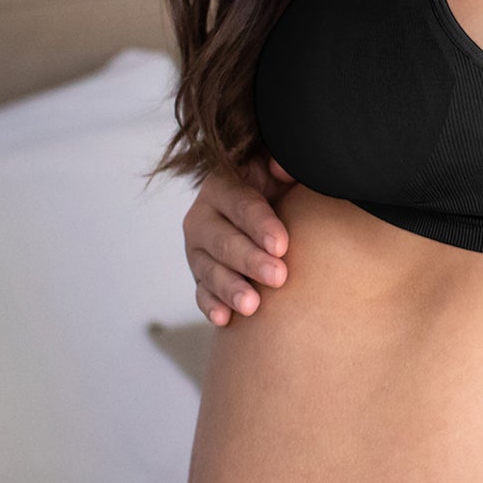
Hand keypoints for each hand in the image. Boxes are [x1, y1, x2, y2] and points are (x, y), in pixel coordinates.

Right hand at [183, 153, 295, 324]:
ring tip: (252, 305)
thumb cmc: (283, 189)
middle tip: (278, 276)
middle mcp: (204, 216)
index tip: (282, 244)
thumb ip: (284, 164)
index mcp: (224, 184)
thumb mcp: (283, 171)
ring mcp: (199, 250)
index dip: (260, 224)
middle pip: (223, 240)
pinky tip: (225, 319)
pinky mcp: (201, 276)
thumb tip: (282, 167)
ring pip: (209, 270)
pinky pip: (202, 293)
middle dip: (250, 260)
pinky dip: (212, 306)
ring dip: (230, 288)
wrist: (274, 212)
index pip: (239, 203)